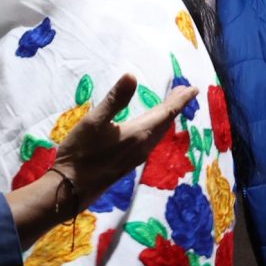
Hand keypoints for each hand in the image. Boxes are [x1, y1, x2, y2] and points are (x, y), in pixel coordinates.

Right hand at [5, 74, 196, 245]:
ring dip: (166, 118)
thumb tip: (132, 76)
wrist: (72, 189)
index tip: (193, 89)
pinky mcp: (129, 163)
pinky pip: (151, 141)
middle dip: (175, 106)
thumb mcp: (94, 121)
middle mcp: (143, 146)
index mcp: (138, 133)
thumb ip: (115, 99)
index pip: (166, 112)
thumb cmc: (80, 153)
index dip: (180, 100)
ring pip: (159, 133)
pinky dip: (157, 128)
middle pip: (165, 122)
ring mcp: (137, 157)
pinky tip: (151, 128)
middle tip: (185, 92)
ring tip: (170, 106)